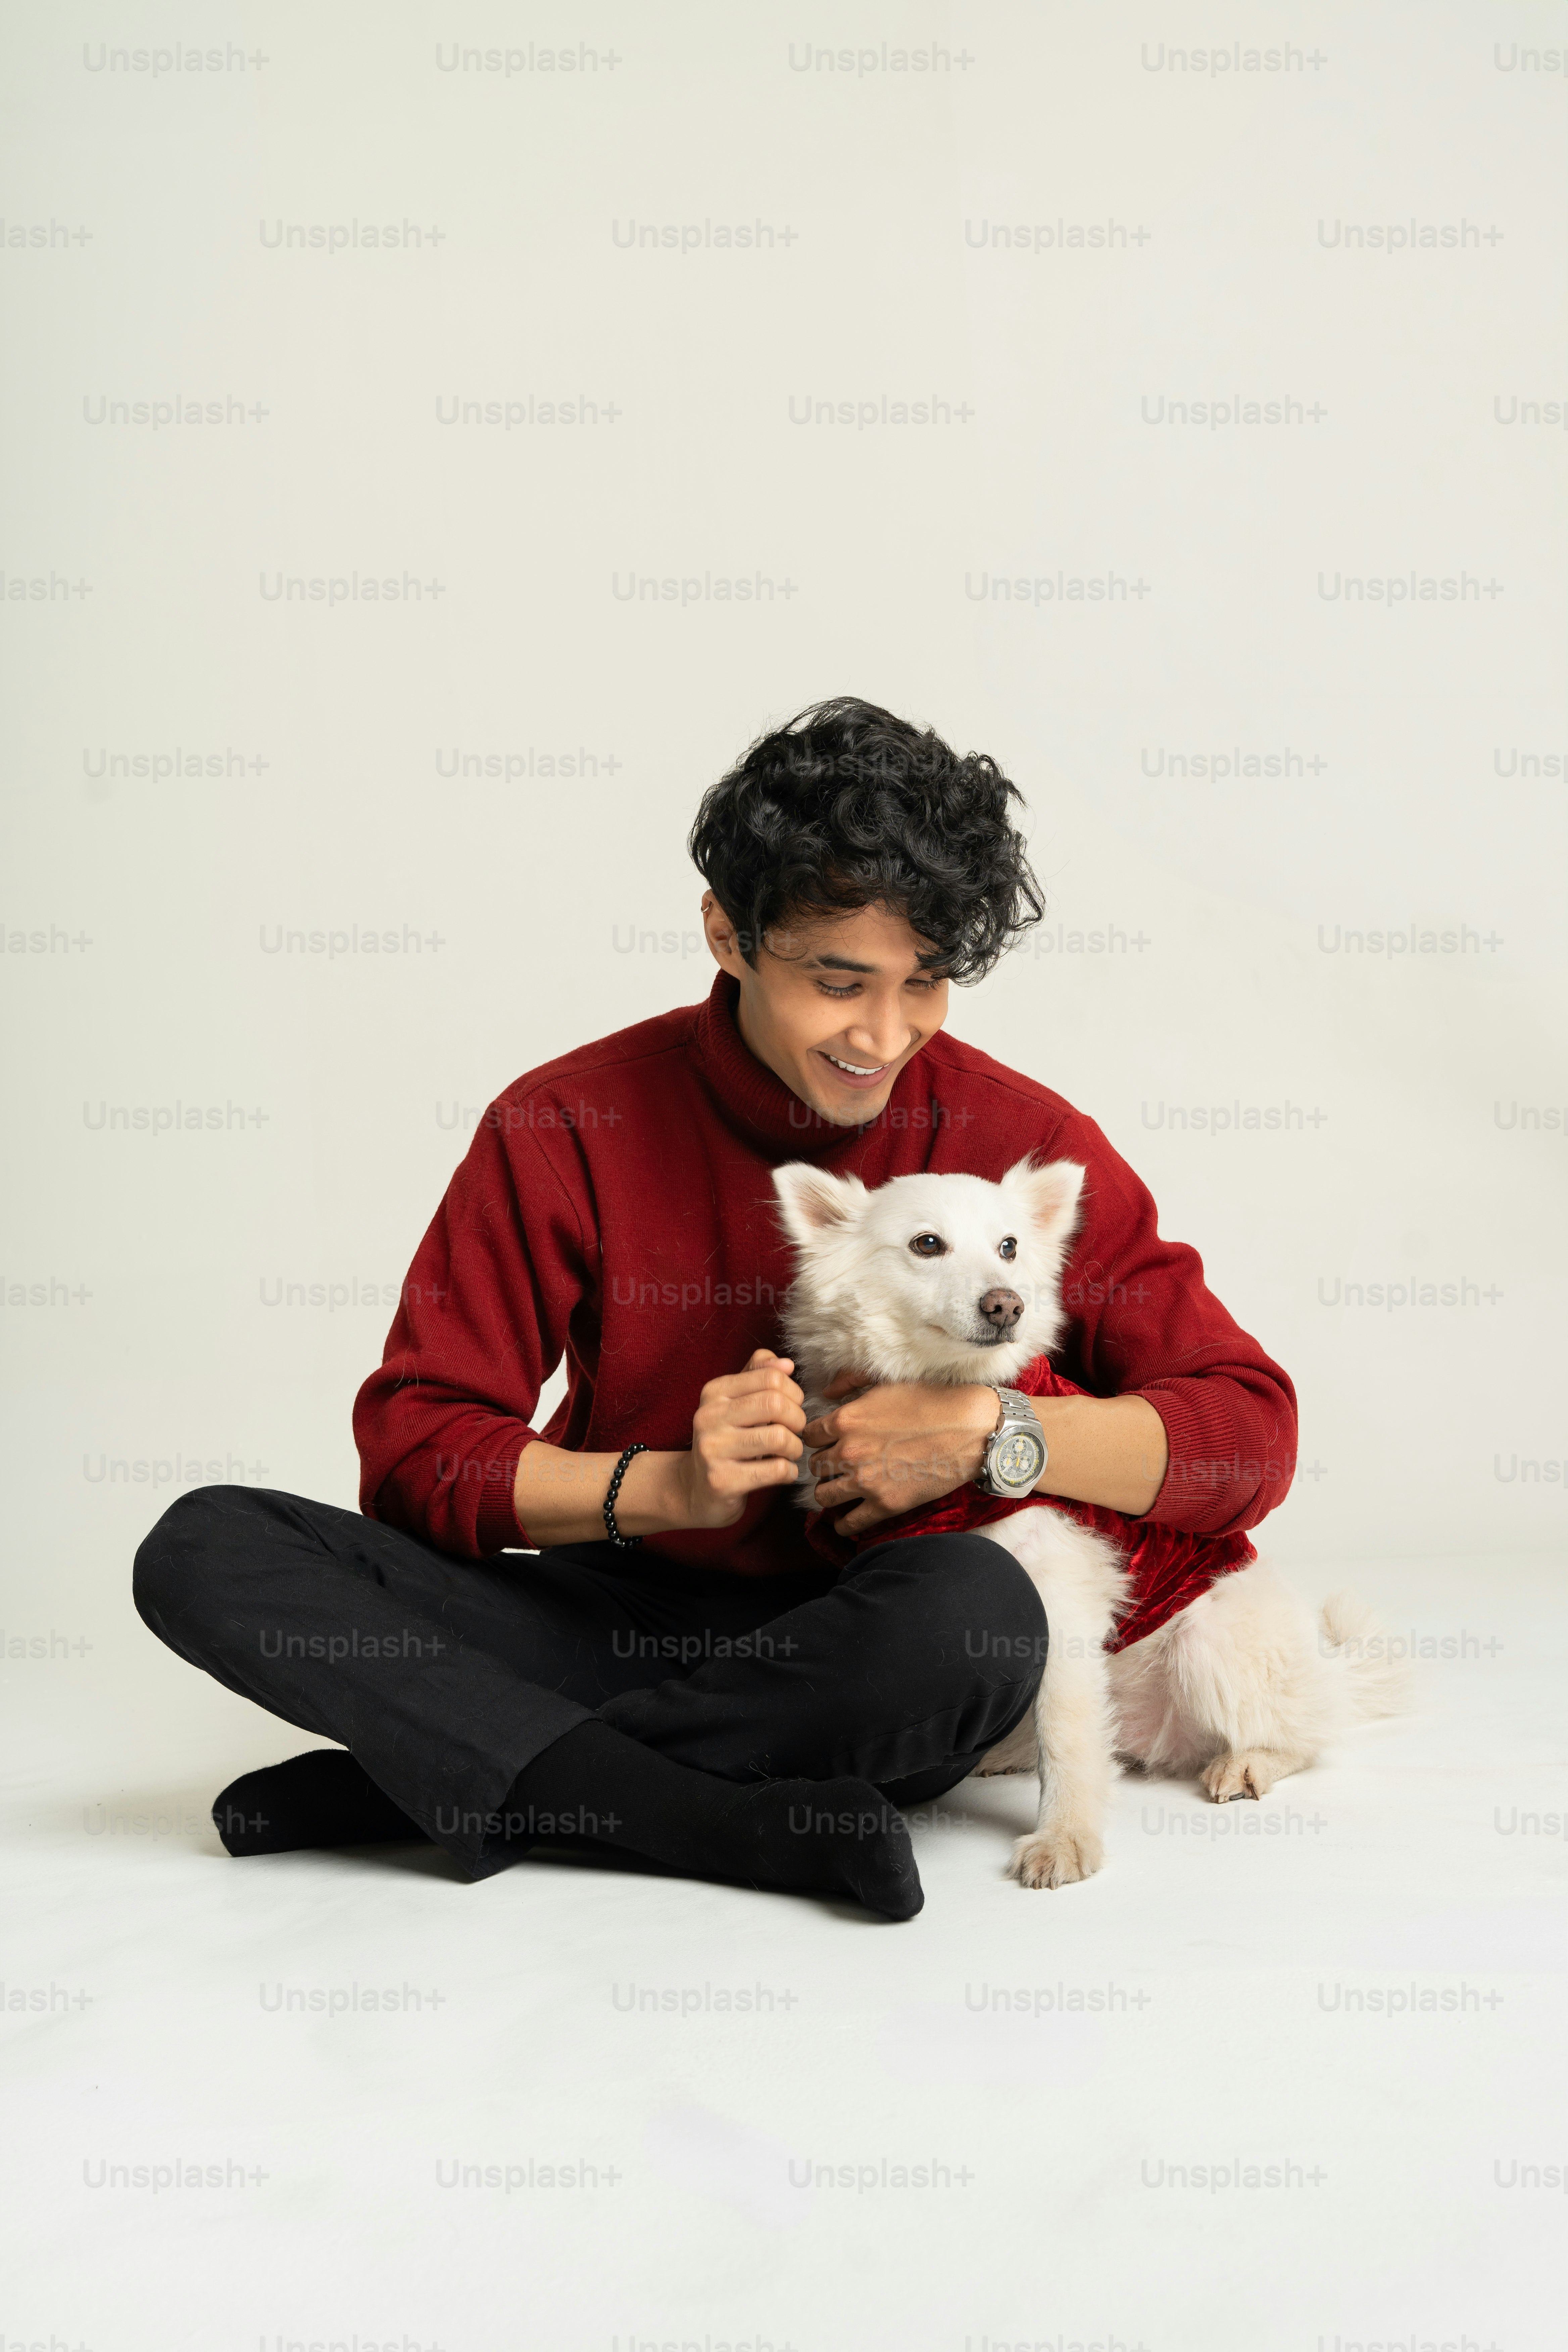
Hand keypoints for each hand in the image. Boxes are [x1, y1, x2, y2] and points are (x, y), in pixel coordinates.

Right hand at [672, 1349, 806, 1529]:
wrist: (694, 1489)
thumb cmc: (726, 1441)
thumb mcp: (735, 1403)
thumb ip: (758, 1376)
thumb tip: (786, 1364)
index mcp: (714, 1392)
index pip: (771, 1377)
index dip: (794, 1393)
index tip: (792, 1407)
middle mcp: (709, 1417)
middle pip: (775, 1404)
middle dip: (797, 1419)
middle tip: (794, 1432)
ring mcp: (713, 1450)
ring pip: (778, 1438)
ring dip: (795, 1448)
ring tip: (789, 1452)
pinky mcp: (722, 1481)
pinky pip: (776, 1470)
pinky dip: (789, 1472)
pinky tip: (783, 1472)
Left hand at [801, 1377, 998, 1536]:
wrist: (969, 1429)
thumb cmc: (931, 1400)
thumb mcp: (885, 1381)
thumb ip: (848, 1380)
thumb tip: (825, 1392)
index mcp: (846, 1420)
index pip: (808, 1435)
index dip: (817, 1438)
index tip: (826, 1441)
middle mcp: (849, 1452)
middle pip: (815, 1465)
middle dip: (824, 1463)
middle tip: (837, 1463)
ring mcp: (865, 1481)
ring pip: (823, 1495)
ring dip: (829, 1491)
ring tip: (840, 1488)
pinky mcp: (885, 1505)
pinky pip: (848, 1523)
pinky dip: (842, 1524)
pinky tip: (844, 1519)